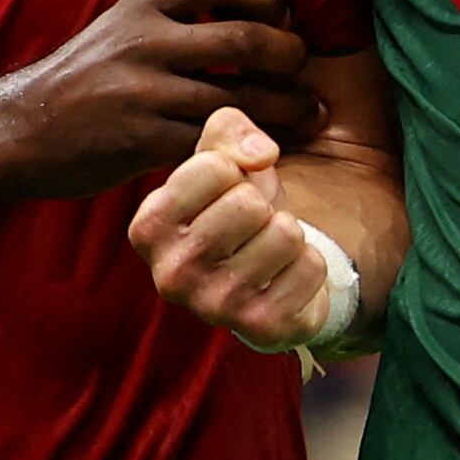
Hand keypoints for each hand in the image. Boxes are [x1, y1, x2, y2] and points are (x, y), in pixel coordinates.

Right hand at [0, 0, 308, 198]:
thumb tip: (244, 11)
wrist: (18, 131)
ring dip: (288, 107)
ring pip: (239, 96)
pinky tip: (271, 151)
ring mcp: (143, 92)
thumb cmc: (80, 81)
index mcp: (144, 7)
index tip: (285, 16)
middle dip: (289, 54)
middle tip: (305, 69)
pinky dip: (249, 146)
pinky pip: (212, 140)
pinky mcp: (140, 140)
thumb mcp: (120, 28)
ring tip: (312, 114)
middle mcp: (146, 42)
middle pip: (244, 37)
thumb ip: (173, 18)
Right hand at [130, 108, 334, 349]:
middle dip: (262, 203)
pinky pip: (311, 266)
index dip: (235, 168)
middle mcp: (171, 275)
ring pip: (284, 233)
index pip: (214, 166)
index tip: (226, 190)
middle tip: (250, 225)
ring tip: (267, 249)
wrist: (266, 275)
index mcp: (148, 228)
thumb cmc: (234, 208)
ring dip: (287, 233)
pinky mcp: (262, 328)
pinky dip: (308, 263)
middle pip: (249, 203)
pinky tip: (284, 277)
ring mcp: (215, 308)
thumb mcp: (221, 158)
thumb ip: (229, 131)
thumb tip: (260, 154)